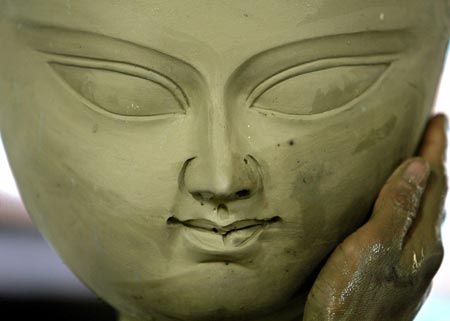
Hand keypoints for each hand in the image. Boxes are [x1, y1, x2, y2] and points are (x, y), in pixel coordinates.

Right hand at [303, 114, 447, 320]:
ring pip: (425, 216)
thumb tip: (418, 166)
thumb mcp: (371, 247)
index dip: (433, 148)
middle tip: (429, 135)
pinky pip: (412, 231)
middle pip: (435, 197)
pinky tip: (399, 214)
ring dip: (424, 185)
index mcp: (420, 240)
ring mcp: (412, 267)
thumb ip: (396, 207)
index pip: (433, 182)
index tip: (437, 118)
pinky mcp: (397, 278)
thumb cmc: (350, 299)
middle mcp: (424, 252)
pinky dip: (411, 209)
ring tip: (417, 166)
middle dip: (433, 163)